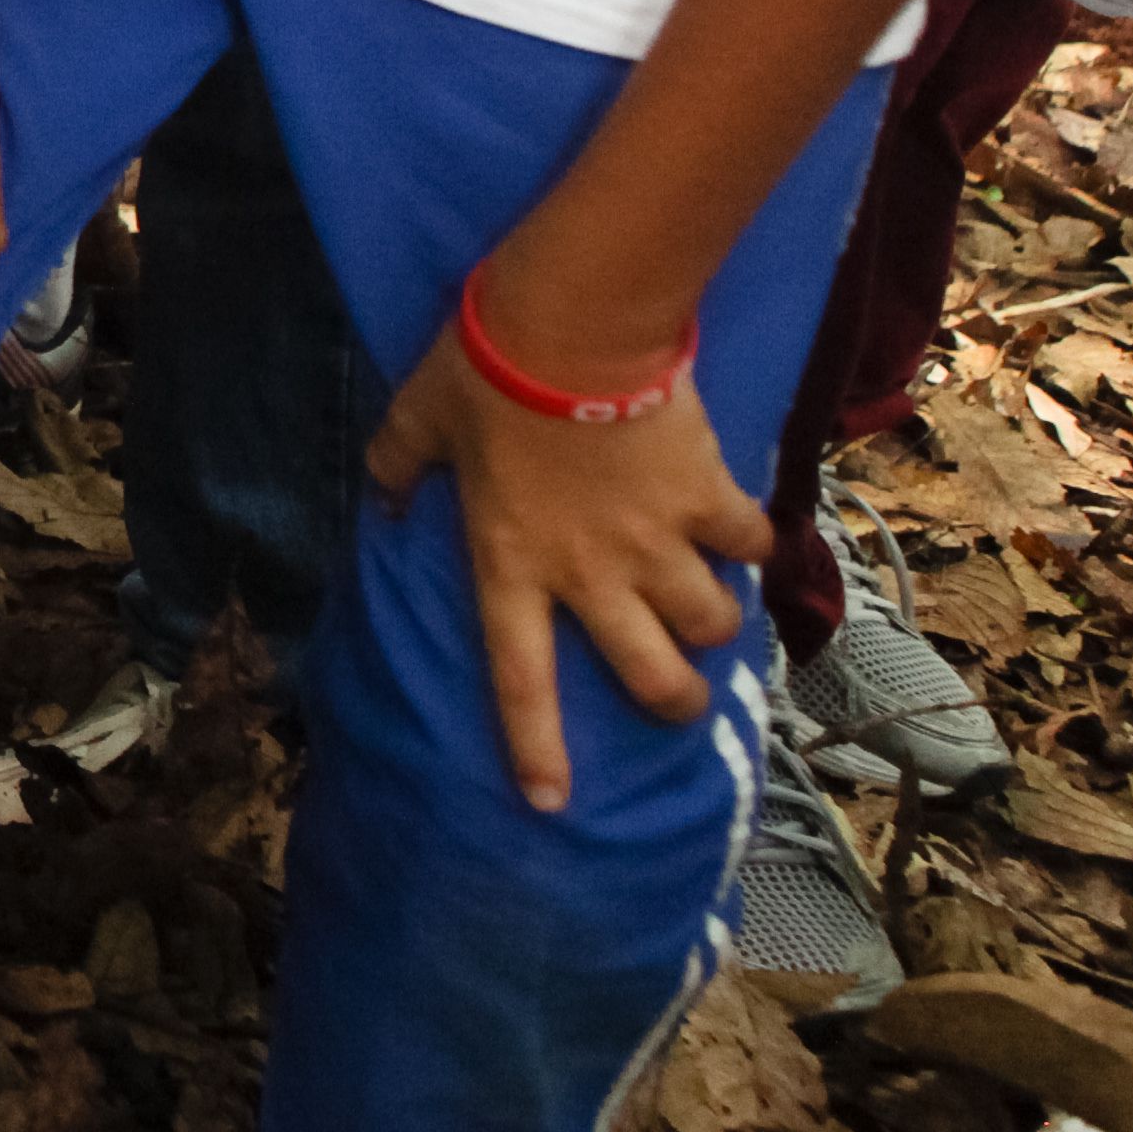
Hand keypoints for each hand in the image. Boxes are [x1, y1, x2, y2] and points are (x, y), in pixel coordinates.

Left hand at [362, 314, 766, 814]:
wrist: (573, 328)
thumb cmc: (483, 374)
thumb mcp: (417, 421)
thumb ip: (396, 468)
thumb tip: (380, 499)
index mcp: (512, 565)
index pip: (521, 679)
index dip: (536, 746)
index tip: (551, 803)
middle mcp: (591, 574)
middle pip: (652, 676)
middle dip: (674, 702)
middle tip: (678, 698)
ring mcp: (658, 543)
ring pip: (710, 624)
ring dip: (712, 624)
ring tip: (706, 608)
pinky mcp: (709, 499)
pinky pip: (749, 544)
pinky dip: (751, 543)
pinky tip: (741, 531)